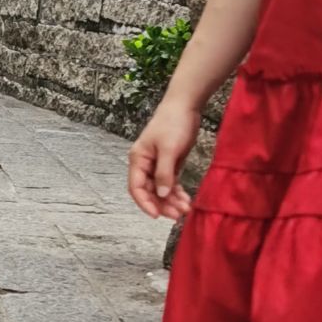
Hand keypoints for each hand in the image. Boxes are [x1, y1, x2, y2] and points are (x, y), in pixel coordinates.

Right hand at [128, 94, 201, 220]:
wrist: (185, 105)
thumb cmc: (173, 123)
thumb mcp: (169, 149)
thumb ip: (164, 173)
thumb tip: (162, 194)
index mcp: (138, 159)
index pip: (136, 188)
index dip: (145, 203)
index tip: (157, 216)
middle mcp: (145, 164)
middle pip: (149, 192)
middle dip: (162, 205)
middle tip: (177, 215)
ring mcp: (157, 164)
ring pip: (161, 190)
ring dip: (171, 201)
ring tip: (185, 209)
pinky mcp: (170, 163)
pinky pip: (170, 183)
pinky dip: (177, 192)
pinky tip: (186, 200)